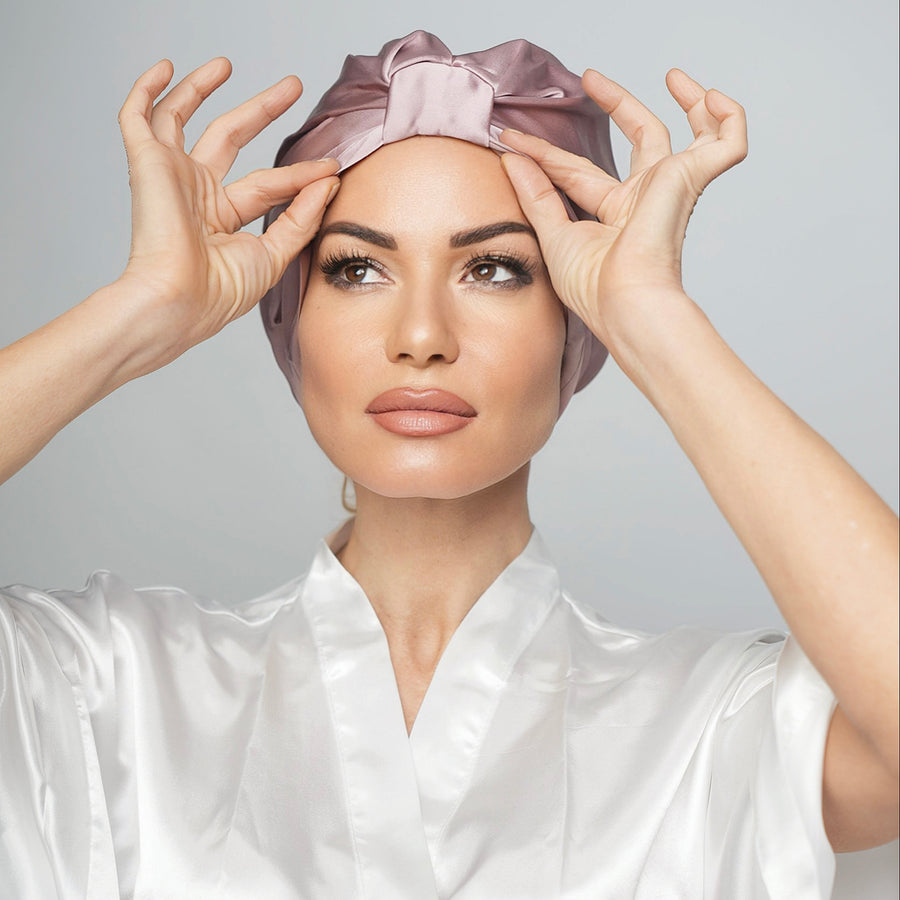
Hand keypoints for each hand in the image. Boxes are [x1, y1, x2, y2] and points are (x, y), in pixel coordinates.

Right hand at [117, 58, 338, 363]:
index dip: (300, 173)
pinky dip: (146, 90)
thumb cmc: (221, 292)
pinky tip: (164, 68)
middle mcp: (196, 194)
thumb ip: (302, 218)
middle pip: (231, 138)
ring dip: (202, 88)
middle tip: (292, 87)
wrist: (181, 301)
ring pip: (183, 118)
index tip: (331, 167)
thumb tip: (328, 182)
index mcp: (223, 219)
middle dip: (262, 111)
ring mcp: (171, 176)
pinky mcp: (147, 165)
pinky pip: (138, 118)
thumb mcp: (275, 255)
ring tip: (228, 64)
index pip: (268, 183)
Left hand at [500, 69, 746, 353]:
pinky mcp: (692, 179)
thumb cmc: (593, 287)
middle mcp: (646, 198)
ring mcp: (672, 187)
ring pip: (692, 133)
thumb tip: (512, 156)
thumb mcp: (552, 234)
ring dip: (688, 101)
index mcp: (614, 214)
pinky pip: (728, 142)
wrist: (624, 302)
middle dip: (617, 104)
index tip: (511, 138)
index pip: (579, 171)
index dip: (545, 153)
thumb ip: (535, 193)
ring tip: (673, 74)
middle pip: (639, 138)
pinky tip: (713, 97)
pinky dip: (730, 118)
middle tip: (588, 78)